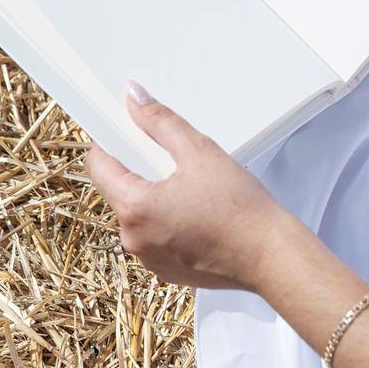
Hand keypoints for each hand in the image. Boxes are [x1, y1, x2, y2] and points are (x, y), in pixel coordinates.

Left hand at [84, 81, 288, 290]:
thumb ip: (160, 122)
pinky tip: (197, 212)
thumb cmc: (239, 208)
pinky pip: (154, 236)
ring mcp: (148, 259)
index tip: (126, 131)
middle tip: (173, 157)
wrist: (270, 256)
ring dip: (154, 196)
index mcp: (134, 208)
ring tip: (191, 187)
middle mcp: (133, 239)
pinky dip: (167, 220)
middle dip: (139, 169)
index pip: (98, 166)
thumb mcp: (199, 152)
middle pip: (119, 189)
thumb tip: (133, 97)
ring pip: (138, 213)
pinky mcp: (166, 270)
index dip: (109, 143)